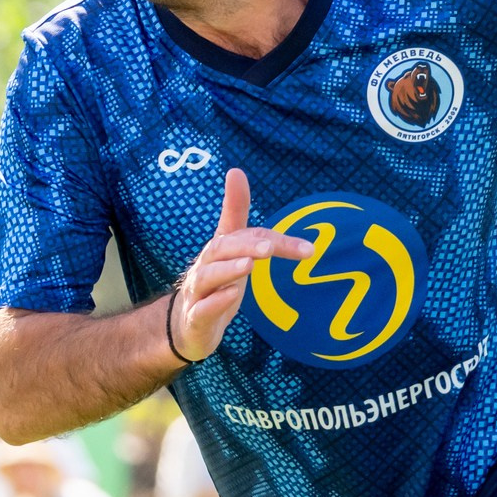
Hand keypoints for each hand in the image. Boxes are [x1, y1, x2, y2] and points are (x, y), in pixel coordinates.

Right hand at [167, 169, 314, 364]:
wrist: (187, 325)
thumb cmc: (214, 283)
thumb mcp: (229, 249)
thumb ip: (235, 214)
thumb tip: (235, 170)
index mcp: (219, 250)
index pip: (248, 238)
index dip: (277, 241)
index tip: (308, 248)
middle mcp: (206, 266)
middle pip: (221, 250)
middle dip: (245, 246)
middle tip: (269, 248)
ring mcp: (198, 293)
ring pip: (208, 277)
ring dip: (228, 270)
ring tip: (249, 265)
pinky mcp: (194, 318)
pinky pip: (202, 309)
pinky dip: (214, 303)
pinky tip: (231, 297)